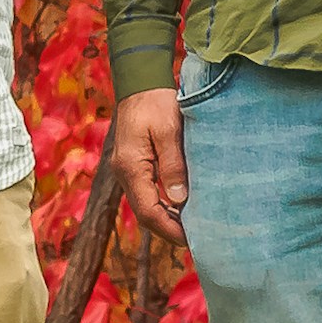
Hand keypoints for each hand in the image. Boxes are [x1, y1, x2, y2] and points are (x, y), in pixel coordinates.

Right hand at [111, 88, 189, 235]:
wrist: (140, 83)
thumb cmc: (156, 102)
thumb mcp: (169, 130)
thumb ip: (173, 165)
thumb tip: (179, 199)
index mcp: (131, 167)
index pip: (148, 211)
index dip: (170, 229)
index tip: (192, 239)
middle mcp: (124, 173)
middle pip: (144, 214)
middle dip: (168, 229)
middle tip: (196, 239)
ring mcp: (127, 170)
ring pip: (145, 205)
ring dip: (165, 219)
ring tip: (192, 228)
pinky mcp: (133, 165)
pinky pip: (146, 193)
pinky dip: (162, 205)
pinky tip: (180, 208)